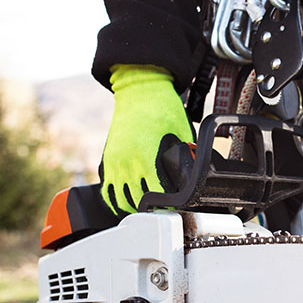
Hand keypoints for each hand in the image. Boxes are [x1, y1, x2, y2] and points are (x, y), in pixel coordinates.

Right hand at [99, 65, 194, 214]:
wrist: (139, 90)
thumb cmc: (162, 107)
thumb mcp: (182, 132)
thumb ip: (186, 155)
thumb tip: (195, 172)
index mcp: (146, 157)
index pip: (158, 194)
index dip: (169, 205)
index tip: (178, 207)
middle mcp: (126, 163)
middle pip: (138, 202)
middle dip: (153, 209)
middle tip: (166, 213)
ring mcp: (114, 162)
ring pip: (120, 200)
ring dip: (134, 208)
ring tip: (148, 212)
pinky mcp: (107, 159)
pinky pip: (108, 190)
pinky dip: (116, 200)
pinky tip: (127, 205)